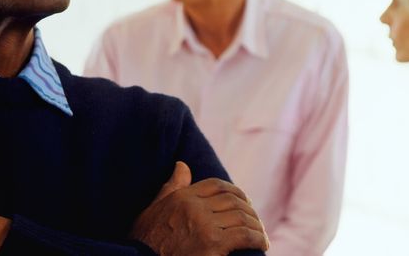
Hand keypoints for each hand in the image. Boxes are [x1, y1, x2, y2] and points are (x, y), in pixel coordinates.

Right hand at [131, 162, 268, 255]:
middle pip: (233, 200)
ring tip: (260, 235)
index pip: (217, 185)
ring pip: (243, 217)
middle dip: (249, 210)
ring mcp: (204, 224)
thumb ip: (171, 187)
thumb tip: (182, 165)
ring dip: (257, 226)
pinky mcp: (214, 243)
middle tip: (255, 221)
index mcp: (182, 196)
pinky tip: (262, 244)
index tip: (243, 203)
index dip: (235, 192)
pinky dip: (258, 239)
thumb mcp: (154, 209)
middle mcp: (194, 206)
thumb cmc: (146, 240)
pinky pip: (245, 236)